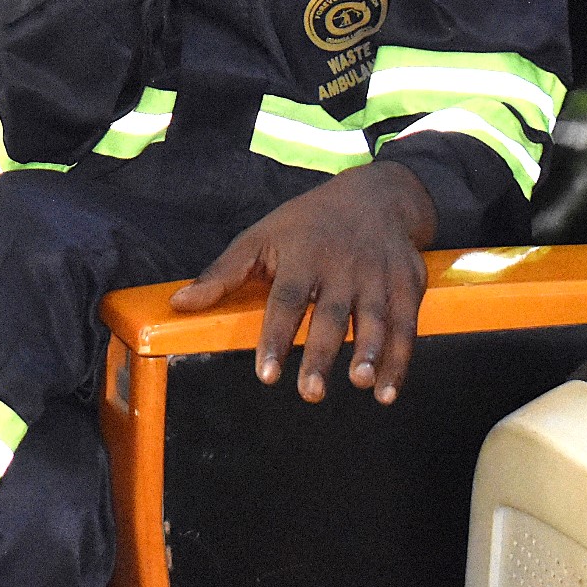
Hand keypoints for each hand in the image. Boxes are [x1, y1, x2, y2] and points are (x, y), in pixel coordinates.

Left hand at [170, 160, 436, 403]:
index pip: (287, 299)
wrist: (375, 195)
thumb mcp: (261, 236)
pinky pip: (407, 325)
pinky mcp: (407, 283)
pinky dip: (401, 359)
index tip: (267, 374)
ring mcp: (378, 274)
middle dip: (323, 354)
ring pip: (375, 318)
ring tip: (360, 383)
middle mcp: (342, 265)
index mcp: (303, 255)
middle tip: (311, 392)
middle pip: (332, 313)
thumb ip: (223, 274)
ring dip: (370, 353)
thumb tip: (178, 304)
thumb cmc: (307, 223)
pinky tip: (387, 391)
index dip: (276, 336)